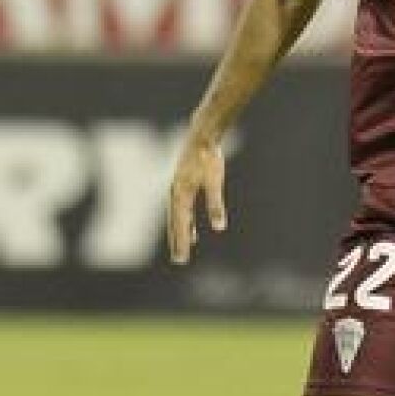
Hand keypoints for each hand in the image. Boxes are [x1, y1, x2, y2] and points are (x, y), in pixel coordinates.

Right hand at [167, 136, 228, 264]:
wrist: (202, 135)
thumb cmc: (209, 158)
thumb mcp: (215, 181)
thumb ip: (215, 204)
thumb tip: (219, 226)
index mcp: (181, 194)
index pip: (181, 224)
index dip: (181, 242)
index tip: (181, 259)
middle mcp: (175, 193)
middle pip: (175, 223)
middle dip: (177, 241)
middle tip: (179, 260)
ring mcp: (178, 189)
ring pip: (178, 216)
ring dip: (181, 232)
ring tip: (185, 248)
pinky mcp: (183, 184)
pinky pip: (183, 208)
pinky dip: (186, 220)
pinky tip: (192, 228)